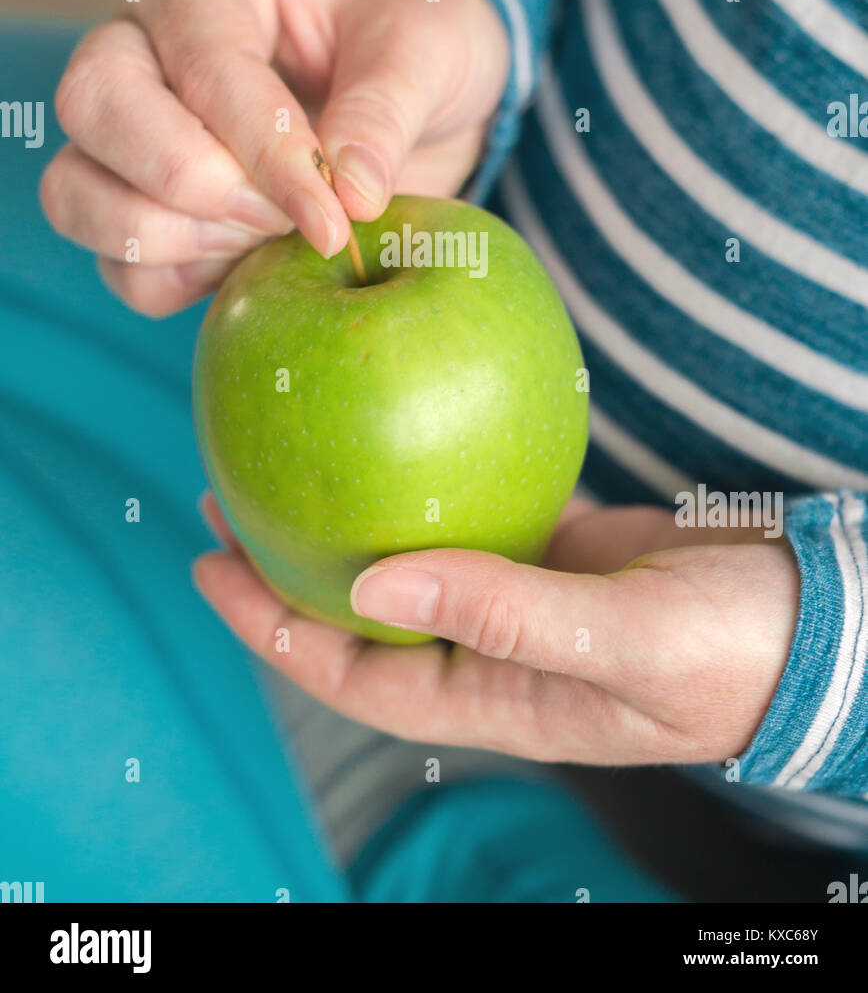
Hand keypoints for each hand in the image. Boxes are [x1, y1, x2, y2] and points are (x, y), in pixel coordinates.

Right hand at [40, 0, 506, 314]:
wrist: (423, 86)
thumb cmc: (415, 36)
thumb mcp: (431, 46)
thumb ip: (385, 113)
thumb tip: (347, 194)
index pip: (204, 65)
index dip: (265, 151)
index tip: (334, 217)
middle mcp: (143, 42)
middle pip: (94, 107)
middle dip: (186, 182)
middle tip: (279, 219)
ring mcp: (130, 129)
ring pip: (77, 191)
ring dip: (169, 240)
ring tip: (267, 242)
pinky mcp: (145, 207)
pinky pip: (120, 266)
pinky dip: (175, 282)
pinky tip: (252, 267)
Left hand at [194, 495, 798, 764]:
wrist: (815, 616)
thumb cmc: (729, 649)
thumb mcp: (620, 639)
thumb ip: (504, 614)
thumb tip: (370, 589)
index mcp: (494, 694)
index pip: (353, 671)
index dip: (273, 627)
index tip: (212, 566)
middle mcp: (493, 648)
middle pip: (361, 611)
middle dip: (286, 564)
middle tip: (226, 494)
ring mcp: (523, 593)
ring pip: (410, 556)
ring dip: (347, 512)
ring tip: (293, 454)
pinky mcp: (558, 544)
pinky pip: (474, 507)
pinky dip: (431, 471)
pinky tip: (402, 427)